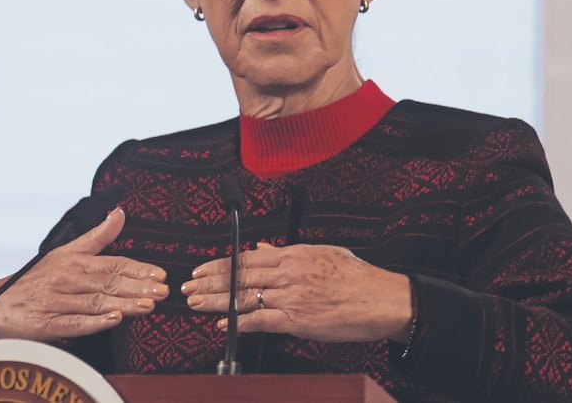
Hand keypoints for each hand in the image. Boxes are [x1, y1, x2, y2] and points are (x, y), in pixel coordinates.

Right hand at [0, 208, 168, 340]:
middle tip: (164, 291)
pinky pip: (74, 323)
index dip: (138, 269)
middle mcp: (67, 279)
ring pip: (96, 302)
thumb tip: (120, 213)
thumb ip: (98, 236)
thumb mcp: (66, 252)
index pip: (113, 264)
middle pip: (109, 283)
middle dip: (139, 287)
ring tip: (148, 305)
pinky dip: (94, 322)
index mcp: (74, 261)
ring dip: (124, 304)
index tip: (161, 274)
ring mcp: (57, 302)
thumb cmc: (36, 278)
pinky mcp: (46, 324)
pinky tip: (114, 320)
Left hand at [181, 243, 412, 343]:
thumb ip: (289, 252)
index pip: (246, 257)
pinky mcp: (297, 320)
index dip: (220, 264)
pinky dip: (239, 322)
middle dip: (209, 282)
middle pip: (239, 276)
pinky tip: (224, 324)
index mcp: (294, 254)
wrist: (383, 299)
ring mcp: (291, 296)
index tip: (202, 269)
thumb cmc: (359, 277)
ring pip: (244, 297)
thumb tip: (263, 247)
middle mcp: (288, 272)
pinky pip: (261, 320)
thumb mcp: (324, 253)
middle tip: (188, 287)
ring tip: (196, 303)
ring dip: (216, 301)